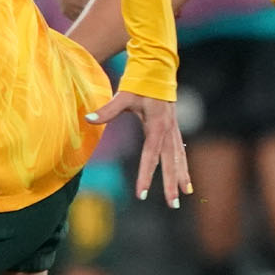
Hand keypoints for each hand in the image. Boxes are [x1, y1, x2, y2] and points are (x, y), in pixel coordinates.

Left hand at [86, 89, 190, 206]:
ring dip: (182, 177)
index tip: (141, 193)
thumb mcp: (123, 96)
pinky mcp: (174, 129)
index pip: (150, 156)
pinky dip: (183, 165)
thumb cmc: (139, 84)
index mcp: (156, 125)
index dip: (146, 175)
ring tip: (186, 194)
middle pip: (170, 163)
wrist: (157, 70)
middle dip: (171, 185)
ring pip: (179, 158)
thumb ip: (107, 110)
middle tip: (172, 205)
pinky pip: (180, 151)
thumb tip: (87, 118)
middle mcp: (168, 130)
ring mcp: (173, 130)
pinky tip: (186, 178)